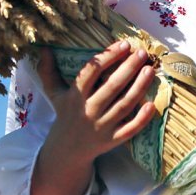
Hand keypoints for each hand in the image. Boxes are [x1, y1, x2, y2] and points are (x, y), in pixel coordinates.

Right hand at [36, 40, 158, 160]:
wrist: (66, 150)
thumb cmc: (65, 114)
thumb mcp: (54, 93)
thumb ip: (48, 71)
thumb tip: (44, 48)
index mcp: (75, 96)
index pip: (91, 72)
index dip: (108, 56)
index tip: (124, 44)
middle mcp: (88, 111)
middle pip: (112, 87)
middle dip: (129, 68)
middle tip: (142, 53)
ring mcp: (102, 127)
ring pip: (124, 105)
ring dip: (139, 87)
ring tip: (150, 70)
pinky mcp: (112, 140)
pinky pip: (129, 129)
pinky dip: (141, 119)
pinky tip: (151, 104)